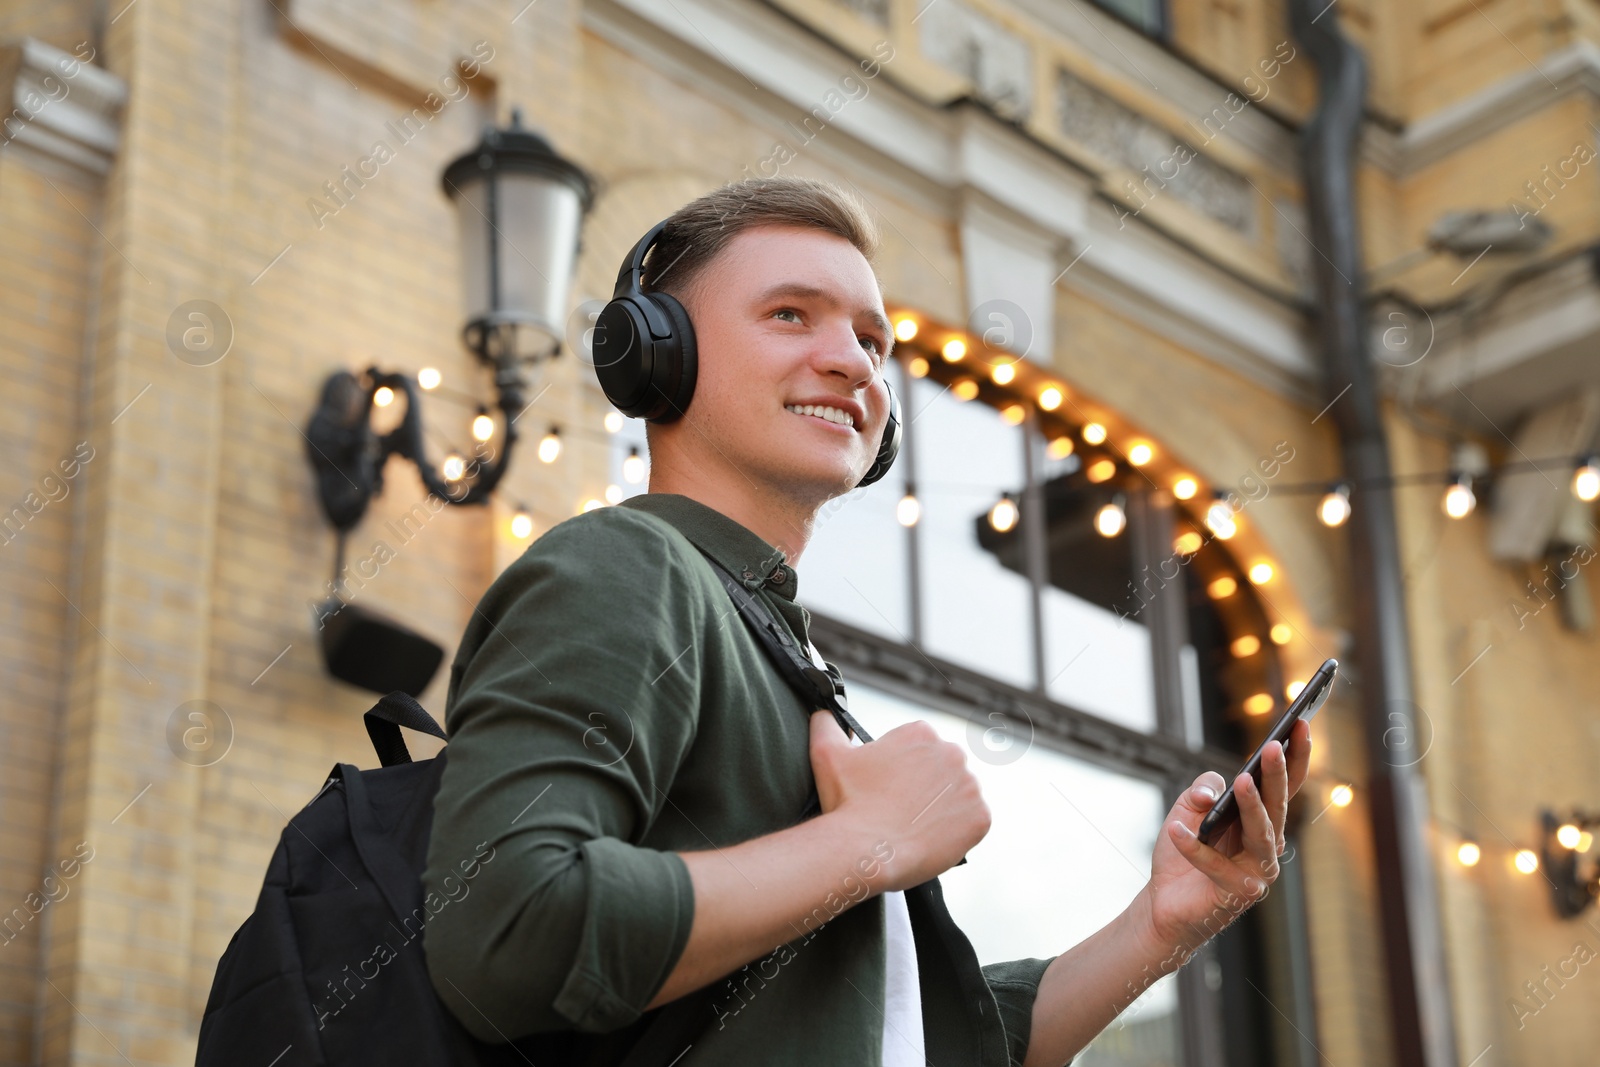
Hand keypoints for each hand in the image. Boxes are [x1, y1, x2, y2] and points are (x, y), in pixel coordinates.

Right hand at [808, 710, 989, 891]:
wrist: (864, 850)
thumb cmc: (846, 802)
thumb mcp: (827, 752)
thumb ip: (826, 724)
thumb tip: (823, 714)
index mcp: (921, 734)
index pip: (919, 749)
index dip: (902, 770)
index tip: (889, 787)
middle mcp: (952, 753)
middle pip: (942, 771)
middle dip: (925, 787)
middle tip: (900, 809)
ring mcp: (970, 787)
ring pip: (958, 797)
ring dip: (942, 808)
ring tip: (913, 826)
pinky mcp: (980, 818)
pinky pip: (972, 823)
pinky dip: (957, 832)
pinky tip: (931, 838)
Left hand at [1133, 719, 1311, 962]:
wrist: (1164, 901)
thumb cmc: (1184, 851)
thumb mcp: (1187, 808)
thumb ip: (1202, 790)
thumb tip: (1212, 792)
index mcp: (1262, 820)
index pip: (1284, 785)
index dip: (1295, 755)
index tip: (1300, 723)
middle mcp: (1267, 845)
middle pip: (1277, 806)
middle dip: (1277, 775)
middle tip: (1274, 746)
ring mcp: (1257, 872)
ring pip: (1262, 834)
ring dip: (1252, 806)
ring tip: (1241, 781)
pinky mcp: (1236, 893)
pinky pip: (1216, 865)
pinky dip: (1193, 847)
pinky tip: (1175, 828)